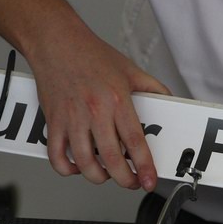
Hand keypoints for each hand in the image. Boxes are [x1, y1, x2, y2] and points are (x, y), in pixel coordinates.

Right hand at [27, 34, 170, 189]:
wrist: (56, 41)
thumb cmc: (90, 54)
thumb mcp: (130, 69)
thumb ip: (152, 88)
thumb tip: (169, 103)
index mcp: (117, 100)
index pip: (134, 141)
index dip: (144, 166)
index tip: (149, 181)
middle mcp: (94, 112)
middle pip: (110, 159)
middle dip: (124, 179)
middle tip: (131, 182)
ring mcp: (71, 119)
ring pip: (84, 162)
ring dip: (98, 177)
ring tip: (106, 175)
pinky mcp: (53, 121)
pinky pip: (56, 156)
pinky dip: (67, 169)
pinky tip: (77, 166)